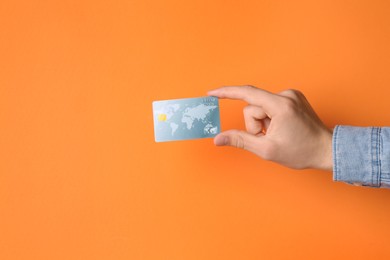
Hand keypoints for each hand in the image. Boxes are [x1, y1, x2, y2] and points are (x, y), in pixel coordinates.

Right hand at [207, 85, 332, 170]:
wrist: (327, 150)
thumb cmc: (302, 151)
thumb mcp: (267, 149)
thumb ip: (240, 140)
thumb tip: (218, 138)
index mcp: (281, 105)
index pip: (247, 93)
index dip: (226, 93)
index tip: (211, 93)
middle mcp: (286, 95)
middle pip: (253, 106)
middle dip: (255, 125)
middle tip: (269, 138)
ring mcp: (291, 95)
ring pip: (261, 107)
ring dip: (263, 123)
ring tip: (278, 134)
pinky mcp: (293, 98)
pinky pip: (270, 106)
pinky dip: (270, 118)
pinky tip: (282, 128)